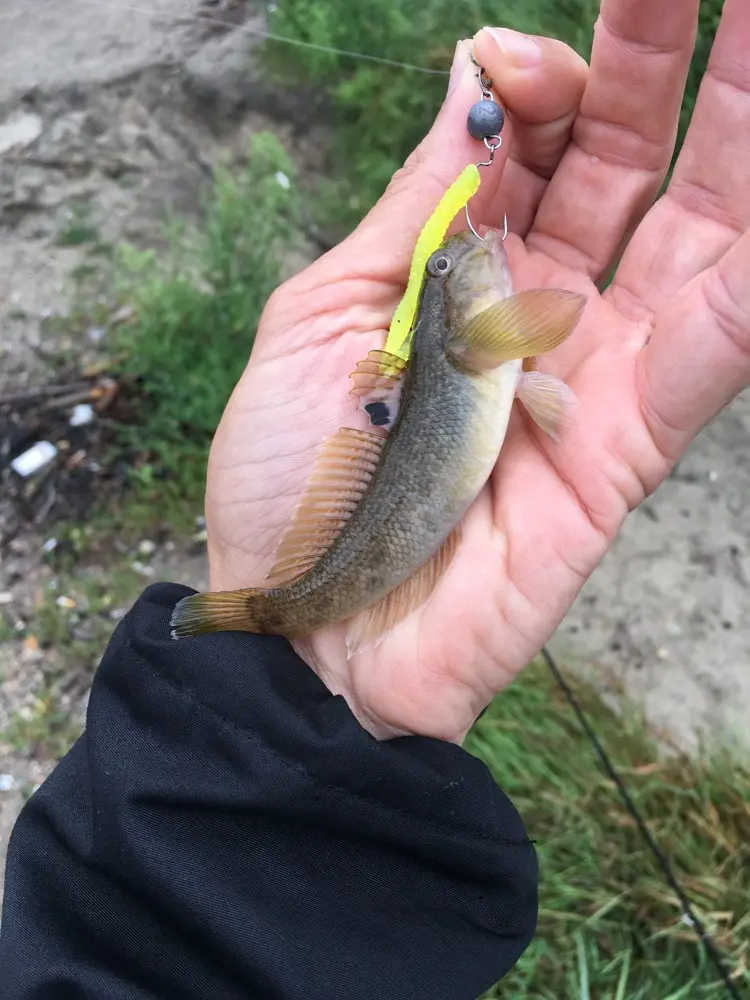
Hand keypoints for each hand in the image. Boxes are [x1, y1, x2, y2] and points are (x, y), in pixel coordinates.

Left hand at [206, 0, 749, 742]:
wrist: (306, 627)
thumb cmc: (292, 481)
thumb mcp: (322, 316)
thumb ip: (414, 209)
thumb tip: (473, 81)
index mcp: (462, 277)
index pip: (539, 152)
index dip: (542, 86)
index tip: (509, 68)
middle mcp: (541, 316)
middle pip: (629, 173)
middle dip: (664, 72)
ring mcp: (594, 380)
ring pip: (695, 243)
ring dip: (739, 146)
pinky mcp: (625, 455)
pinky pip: (709, 355)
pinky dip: (746, 292)